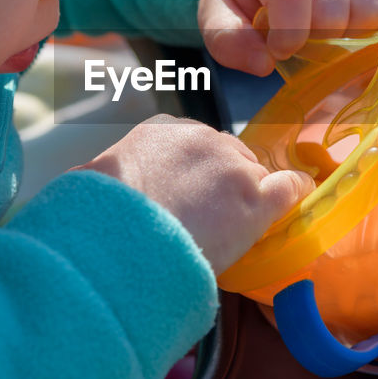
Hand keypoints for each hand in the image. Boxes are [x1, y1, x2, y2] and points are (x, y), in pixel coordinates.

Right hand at [75, 115, 312, 273]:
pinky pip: (288, 187)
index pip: (194, 142)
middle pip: (228, 155)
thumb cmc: (98, 220)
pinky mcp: (255, 200)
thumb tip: (78, 178)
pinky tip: (299, 195)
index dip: (197, 170)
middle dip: (223, 181)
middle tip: (211, 214)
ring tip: (233, 226)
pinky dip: (294, 191)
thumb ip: (100, 174)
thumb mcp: (90, 181)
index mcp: (161, 130)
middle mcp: (201, 138)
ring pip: (254, 174)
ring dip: (248, 196)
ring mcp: (232, 167)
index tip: (192, 190)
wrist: (119, 248)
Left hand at [199, 0, 377, 75]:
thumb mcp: (216, 14)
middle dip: (319, 42)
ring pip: (373, 8)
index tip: (281, 52)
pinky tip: (360, 37)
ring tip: (330, 41)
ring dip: (354, 39)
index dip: (290, 32)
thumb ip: (228, 41)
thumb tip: (265, 64)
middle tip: (304, 47)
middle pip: (336, 9)